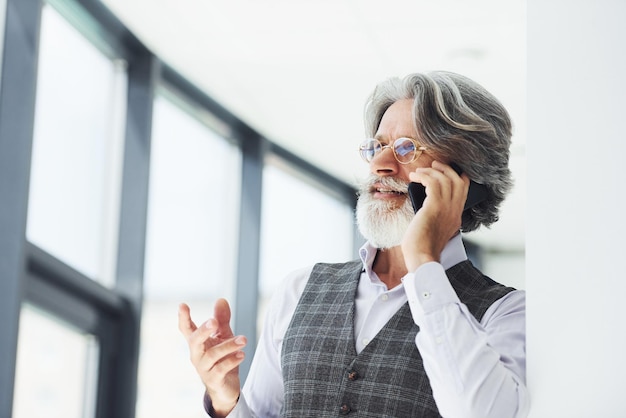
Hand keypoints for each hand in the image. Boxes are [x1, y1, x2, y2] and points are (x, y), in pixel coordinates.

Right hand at [178, 299, 246, 416]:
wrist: (226, 387)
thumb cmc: (221, 358)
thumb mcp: (223, 336)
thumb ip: (222, 319)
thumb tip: (221, 299)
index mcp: (198, 342)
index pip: (187, 329)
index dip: (183, 318)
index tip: (182, 305)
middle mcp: (197, 354)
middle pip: (194, 341)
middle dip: (203, 330)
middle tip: (214, 321)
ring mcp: (204, 368)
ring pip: (212, 355)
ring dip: (228, 345)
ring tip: (243, 339)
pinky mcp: (214, 379)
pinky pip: (220, 369)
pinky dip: (231, 361)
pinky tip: (241, 354)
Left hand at [402, 160, 468, 270]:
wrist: (422, 258)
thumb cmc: (422, 248)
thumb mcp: (434, 230)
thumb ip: (435, 217)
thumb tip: (424, 205)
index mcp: (456, 217)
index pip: (464, 190)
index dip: (457, 176)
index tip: (445, 171)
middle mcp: (454, 211)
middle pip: (459, 180)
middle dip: (446, 169)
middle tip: (434, 165)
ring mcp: (446, 208)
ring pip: (446, 179)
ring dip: (431, 171)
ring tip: (419, 171)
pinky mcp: (434, 207)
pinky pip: (433, 183)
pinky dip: (424, 176)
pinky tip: (415, 177)